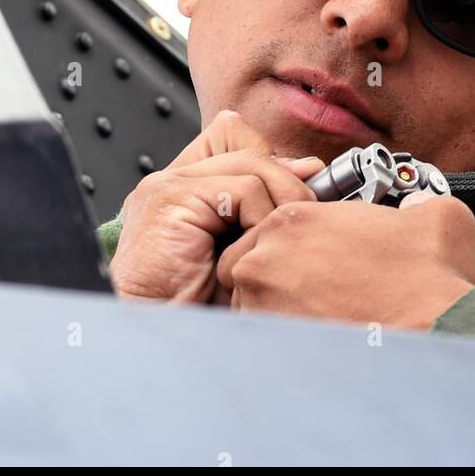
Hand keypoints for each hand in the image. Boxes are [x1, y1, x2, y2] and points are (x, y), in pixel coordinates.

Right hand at [109, 109, 321, 303]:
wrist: (163, 340)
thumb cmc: (201, 306)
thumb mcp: (243, 248)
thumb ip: (266, 203)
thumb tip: (311, 166)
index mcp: (186, 186)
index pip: (235, 135)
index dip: (274, 162)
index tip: (296, 193)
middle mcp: (173, 179)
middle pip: (252, 149)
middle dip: (289, 185)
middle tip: (301, 222)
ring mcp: (168, 185)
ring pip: (254, 166)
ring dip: (280, 206)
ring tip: (275, 245)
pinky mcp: (172, 198)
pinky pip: (244, 191)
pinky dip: (260, 222)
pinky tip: (250, 254)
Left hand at [216, 190, 474, 329]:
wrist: (436, 331)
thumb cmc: (431, 277)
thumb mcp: (433, 214)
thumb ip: (414, 202)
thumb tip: (415, 207)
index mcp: (295, 221)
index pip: (269, 226)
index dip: (295, 245)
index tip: (318, 258)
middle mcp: (266, 261)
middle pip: (249, 265)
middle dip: (275, 275)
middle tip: (314, 287)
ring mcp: (262, 308)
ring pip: (250, 306)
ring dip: (277, 309)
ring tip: (320, 317)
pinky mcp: (270, 350)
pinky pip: (263, 344)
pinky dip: (284, 343)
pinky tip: (321, 341)